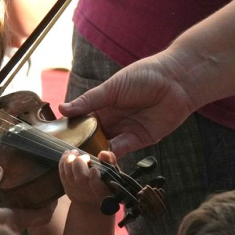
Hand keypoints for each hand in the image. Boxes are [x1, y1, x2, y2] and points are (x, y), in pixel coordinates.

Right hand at [0, 165, 52, 231]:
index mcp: (12, 219)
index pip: (42, 214)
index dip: (50, 203)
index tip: (51, 192)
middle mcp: (12, 234)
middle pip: (31, 221)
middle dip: (32, 206)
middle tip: (30, 189)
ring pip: (18, 227)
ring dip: (17, 213)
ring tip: (12, 197)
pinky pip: (6, 233)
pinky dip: (6, 222)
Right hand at [59, 52, 197, 155]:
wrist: (177, 80)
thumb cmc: (144, 76)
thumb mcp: (111, 88)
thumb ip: (88, 101)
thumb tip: (62, 108)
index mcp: (103, 104)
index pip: (82, 120)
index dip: (72, 129)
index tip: (58, 139)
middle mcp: (112, 119)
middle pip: (92, 136)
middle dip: (82, 145)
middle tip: (69, 153)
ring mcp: (125, 130)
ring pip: (105, 145)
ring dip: (95, 152)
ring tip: (83, 158)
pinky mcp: (139, 139)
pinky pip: (122, 149)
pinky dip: (112, 154)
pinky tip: (102, 155)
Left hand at [59, 149, 114, 208]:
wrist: (92, 203)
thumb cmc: (105, 183)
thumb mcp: (113, 173)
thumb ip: (110, 162)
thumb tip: (103, 153)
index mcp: (104, 191)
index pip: (98, 187)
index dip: (94, 179)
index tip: (94, 169)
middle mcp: (89, 193)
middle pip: (81, 178)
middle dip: (80, 162)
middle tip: (85, 156)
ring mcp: (77, 192)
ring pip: (69, 175)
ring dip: (69, 160)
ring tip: (74, 152)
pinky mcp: (68, 189)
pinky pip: (62, 175)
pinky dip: (63, 163)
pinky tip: (67, 155)